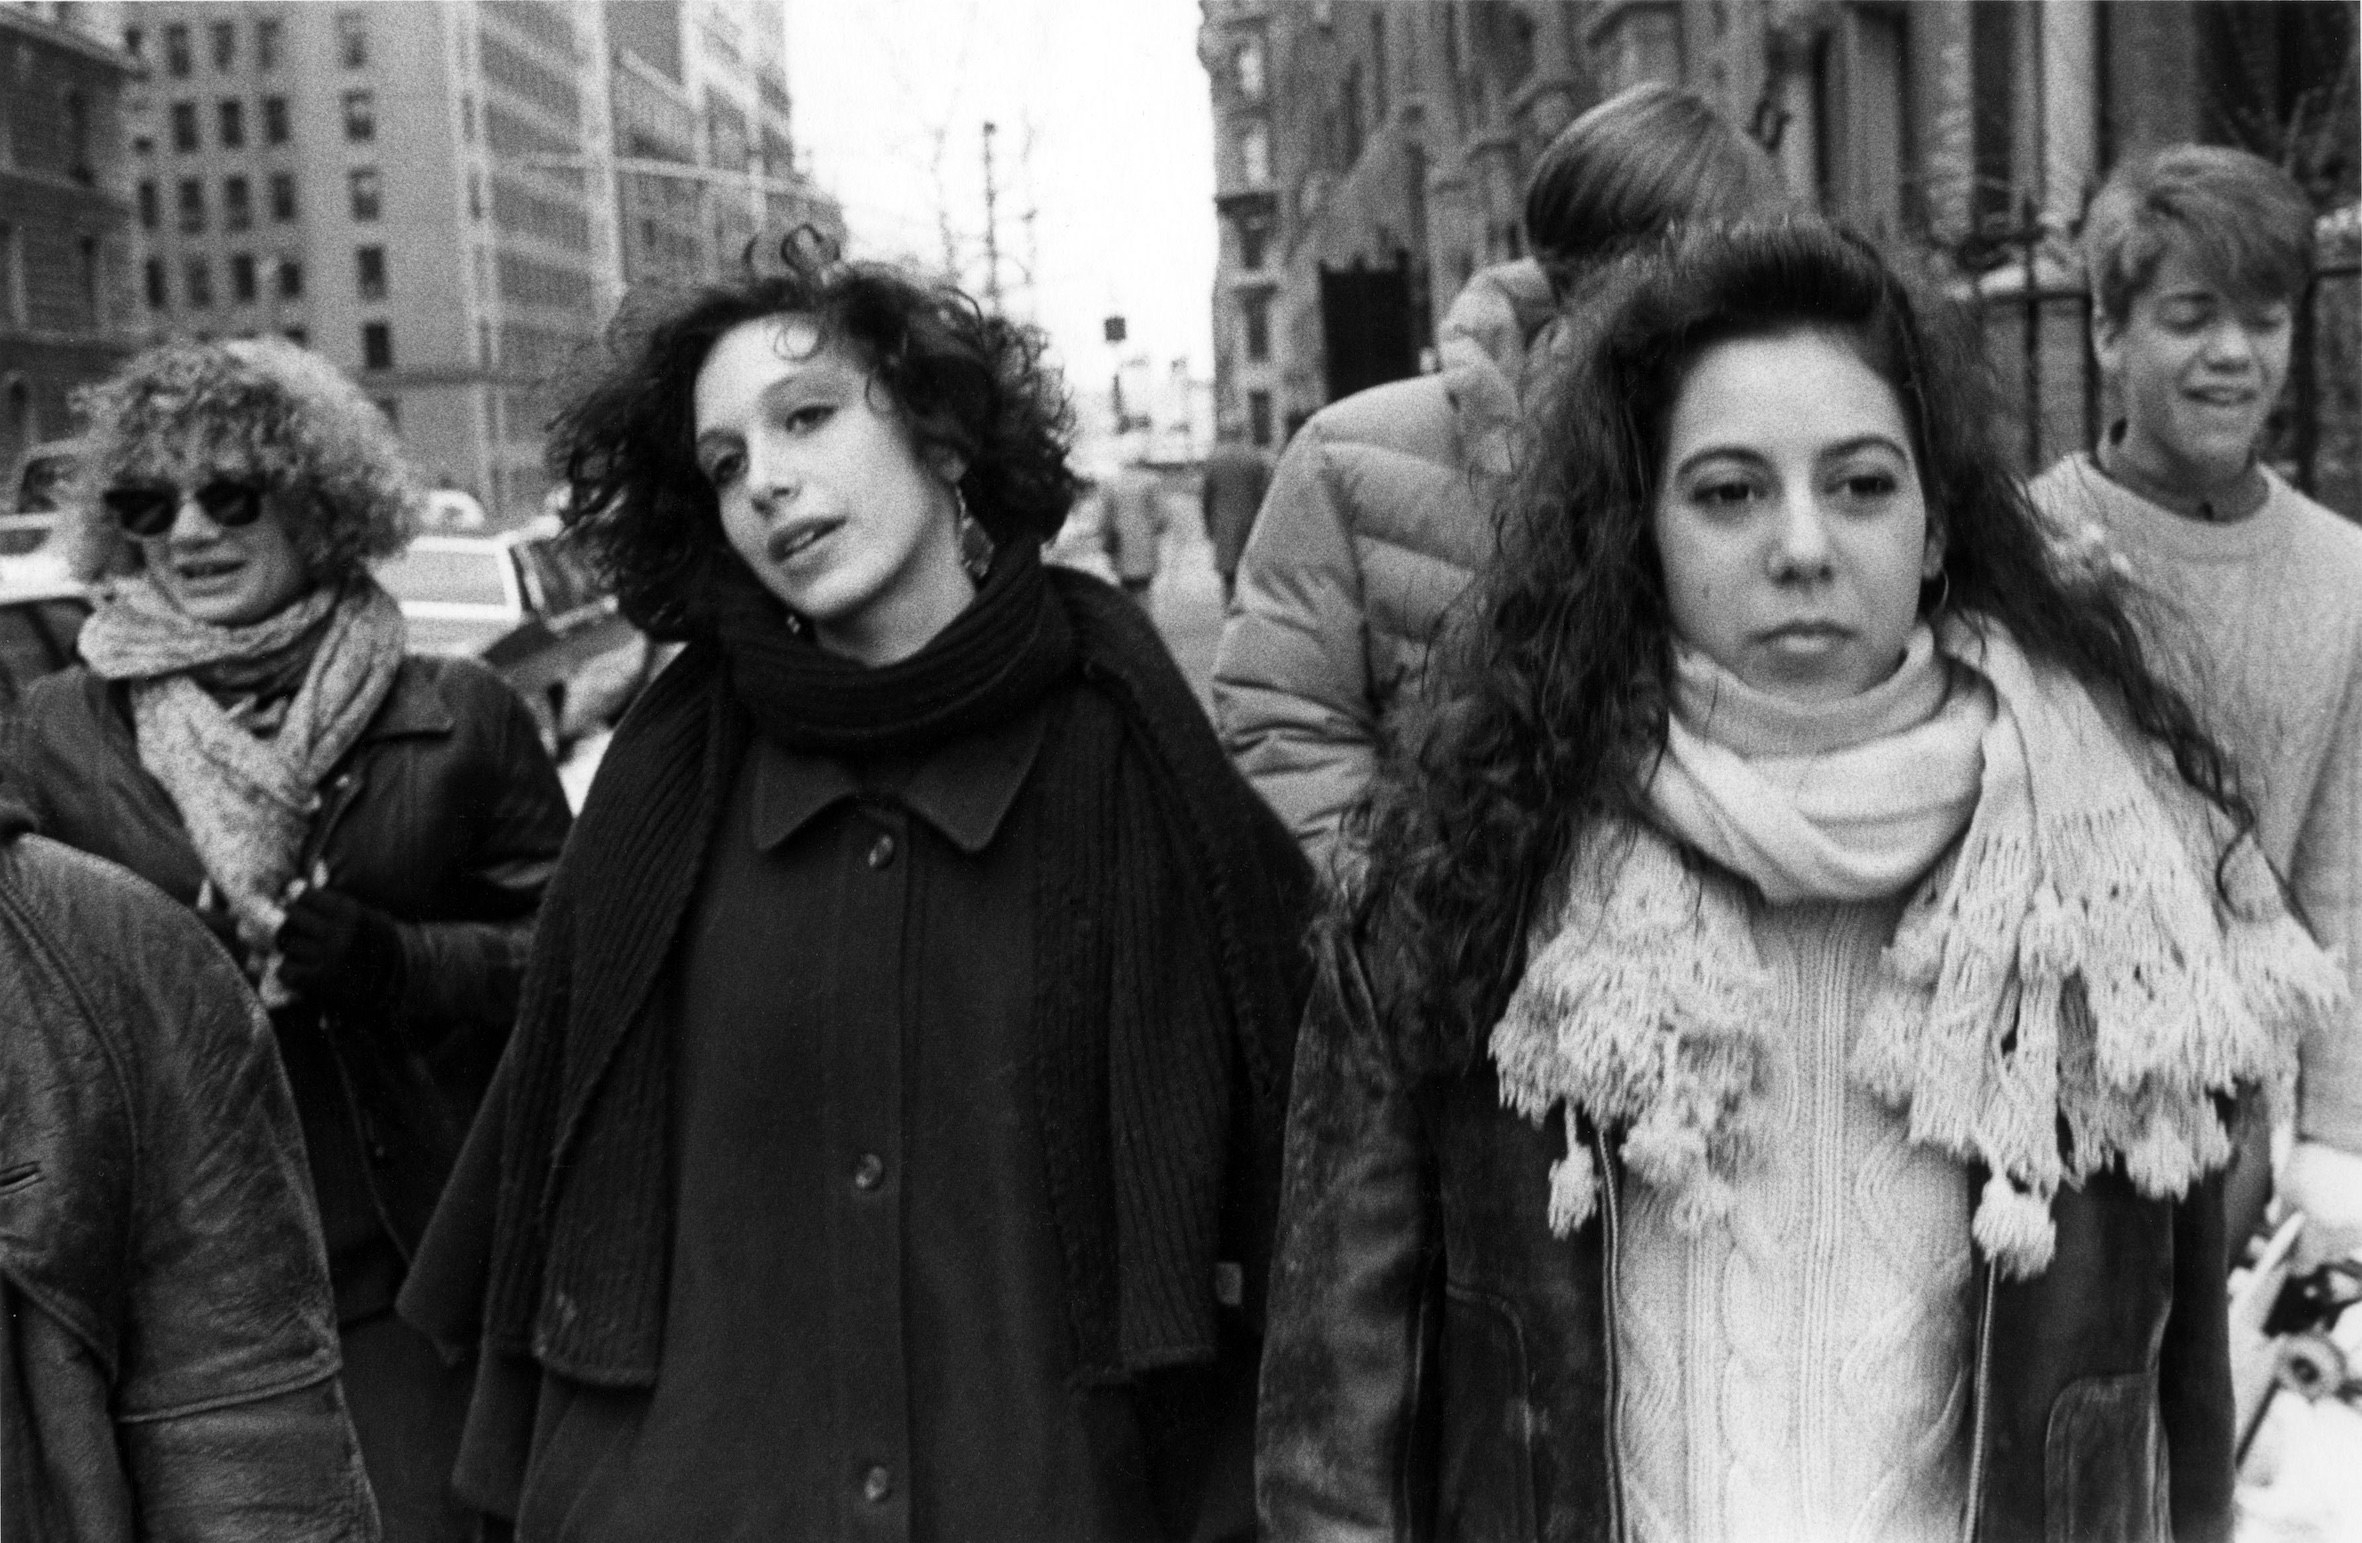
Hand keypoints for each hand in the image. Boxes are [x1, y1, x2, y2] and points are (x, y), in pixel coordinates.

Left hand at [275, 887, 405, 1012]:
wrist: (388, 983)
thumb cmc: (369, 942)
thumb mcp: (360, 913)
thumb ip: (329, 901)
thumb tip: (290, 888)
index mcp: (350, 912)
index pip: (304, 895)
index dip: (303, 903)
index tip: (308, 911)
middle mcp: (340, 932)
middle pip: (291, 914)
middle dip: (294, 922)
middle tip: (304, 932)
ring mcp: (329, 956)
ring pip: (288, 943)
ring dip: (295, 950)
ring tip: (312, 956)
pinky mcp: (319, 980)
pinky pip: (285, 970)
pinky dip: (290, 972)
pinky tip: (304, 972)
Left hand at [2283, 1139, 2361, 1271]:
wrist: (2348, 1137)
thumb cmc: (2314, 1159)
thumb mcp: (2287, 1187)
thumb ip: (2284, 1217)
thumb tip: (2282, 1236)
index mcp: (2322, 1228)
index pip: (2306, 1260)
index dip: (2296, 1263)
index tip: (2291, 1265)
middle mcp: (2349, 1232)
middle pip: (2330, 1253)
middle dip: (2317, 1247)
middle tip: (2306, 1235)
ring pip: (2348, 1241)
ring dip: (2336, 1234)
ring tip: (2326, 1213)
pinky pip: (2360, 1228)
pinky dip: (2351, 1222)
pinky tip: (2341, 1206)